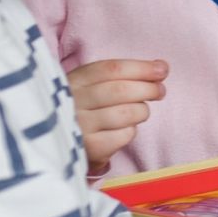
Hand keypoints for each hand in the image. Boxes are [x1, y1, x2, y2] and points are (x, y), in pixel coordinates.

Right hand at [65, 58, 166, 173]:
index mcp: (73, 81)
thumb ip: (122, 75)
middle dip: (149, 89)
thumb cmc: (84, 108)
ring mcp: (79, 127)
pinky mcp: (88, 149)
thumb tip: (161, 67)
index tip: (162, 69)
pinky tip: (121, 129)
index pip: (111, 69)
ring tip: (139, 111)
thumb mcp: (91, 85)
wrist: (56, 143)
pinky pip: (124, 135)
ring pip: (127, 113)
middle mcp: (72, 102)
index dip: (141, 68)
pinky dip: (130, 131)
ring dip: (141, 111)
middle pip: (121, 90)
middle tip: (160, 91)